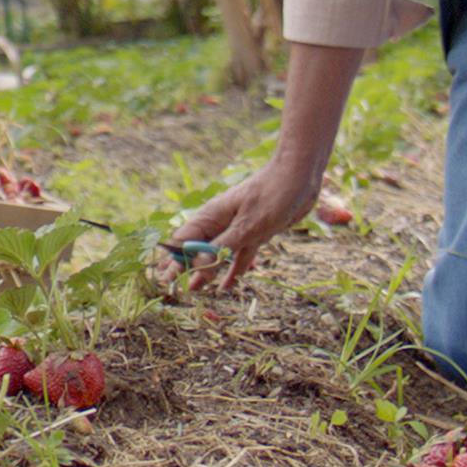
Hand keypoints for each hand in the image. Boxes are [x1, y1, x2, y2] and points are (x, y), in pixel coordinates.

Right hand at [168, 160, 324, 290]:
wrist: (300, 177)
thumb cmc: (272, 195)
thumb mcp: (247, 225)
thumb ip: (222, 247)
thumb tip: (197, 265)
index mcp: (212, 216)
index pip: (184, 241)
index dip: (173, 260)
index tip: (166, 279)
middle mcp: (221, 223)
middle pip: (198, 248)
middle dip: (186, 267)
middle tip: (175, 288)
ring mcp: (238, 228)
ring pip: (217, 254)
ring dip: (207, 271)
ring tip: (195, 290)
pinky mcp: (255, 233)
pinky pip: (240, 255)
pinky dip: (233, 270)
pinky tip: (227, 286)